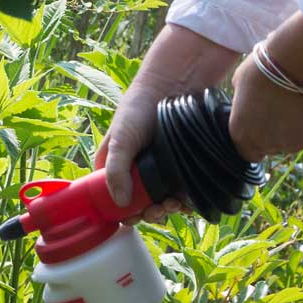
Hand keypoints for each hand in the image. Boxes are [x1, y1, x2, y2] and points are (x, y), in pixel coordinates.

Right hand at [97, 25, 238, 216]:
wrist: (174, 84)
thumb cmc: (139, 108)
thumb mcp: (122, 138)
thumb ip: (116, 171)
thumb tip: (121, 205)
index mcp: (115, 165)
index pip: (114, 198)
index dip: (124, 213)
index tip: (136, 218)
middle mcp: (136, 170)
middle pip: (141, 204)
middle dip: (151, 212)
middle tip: (161, 209)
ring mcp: (160, 169)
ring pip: (162, 199)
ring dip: (168, 208)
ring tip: (175, 203)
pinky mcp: (180, 166)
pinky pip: (182, 190)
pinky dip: (185, 199)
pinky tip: (188, 200)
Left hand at [227, 48, 302, 161]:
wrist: (292, 62)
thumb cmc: (261, 69)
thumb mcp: (239, 86)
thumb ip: (242, 104)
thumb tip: (247, 103)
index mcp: (242, 135)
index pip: (248, 153)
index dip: (255, 140)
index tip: (261, 126)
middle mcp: (267, 145)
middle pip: (272, 147)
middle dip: (275, 132)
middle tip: (279, 107)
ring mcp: (293, 142)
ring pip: (294, 140)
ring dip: (294, 127)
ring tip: (294, 100)